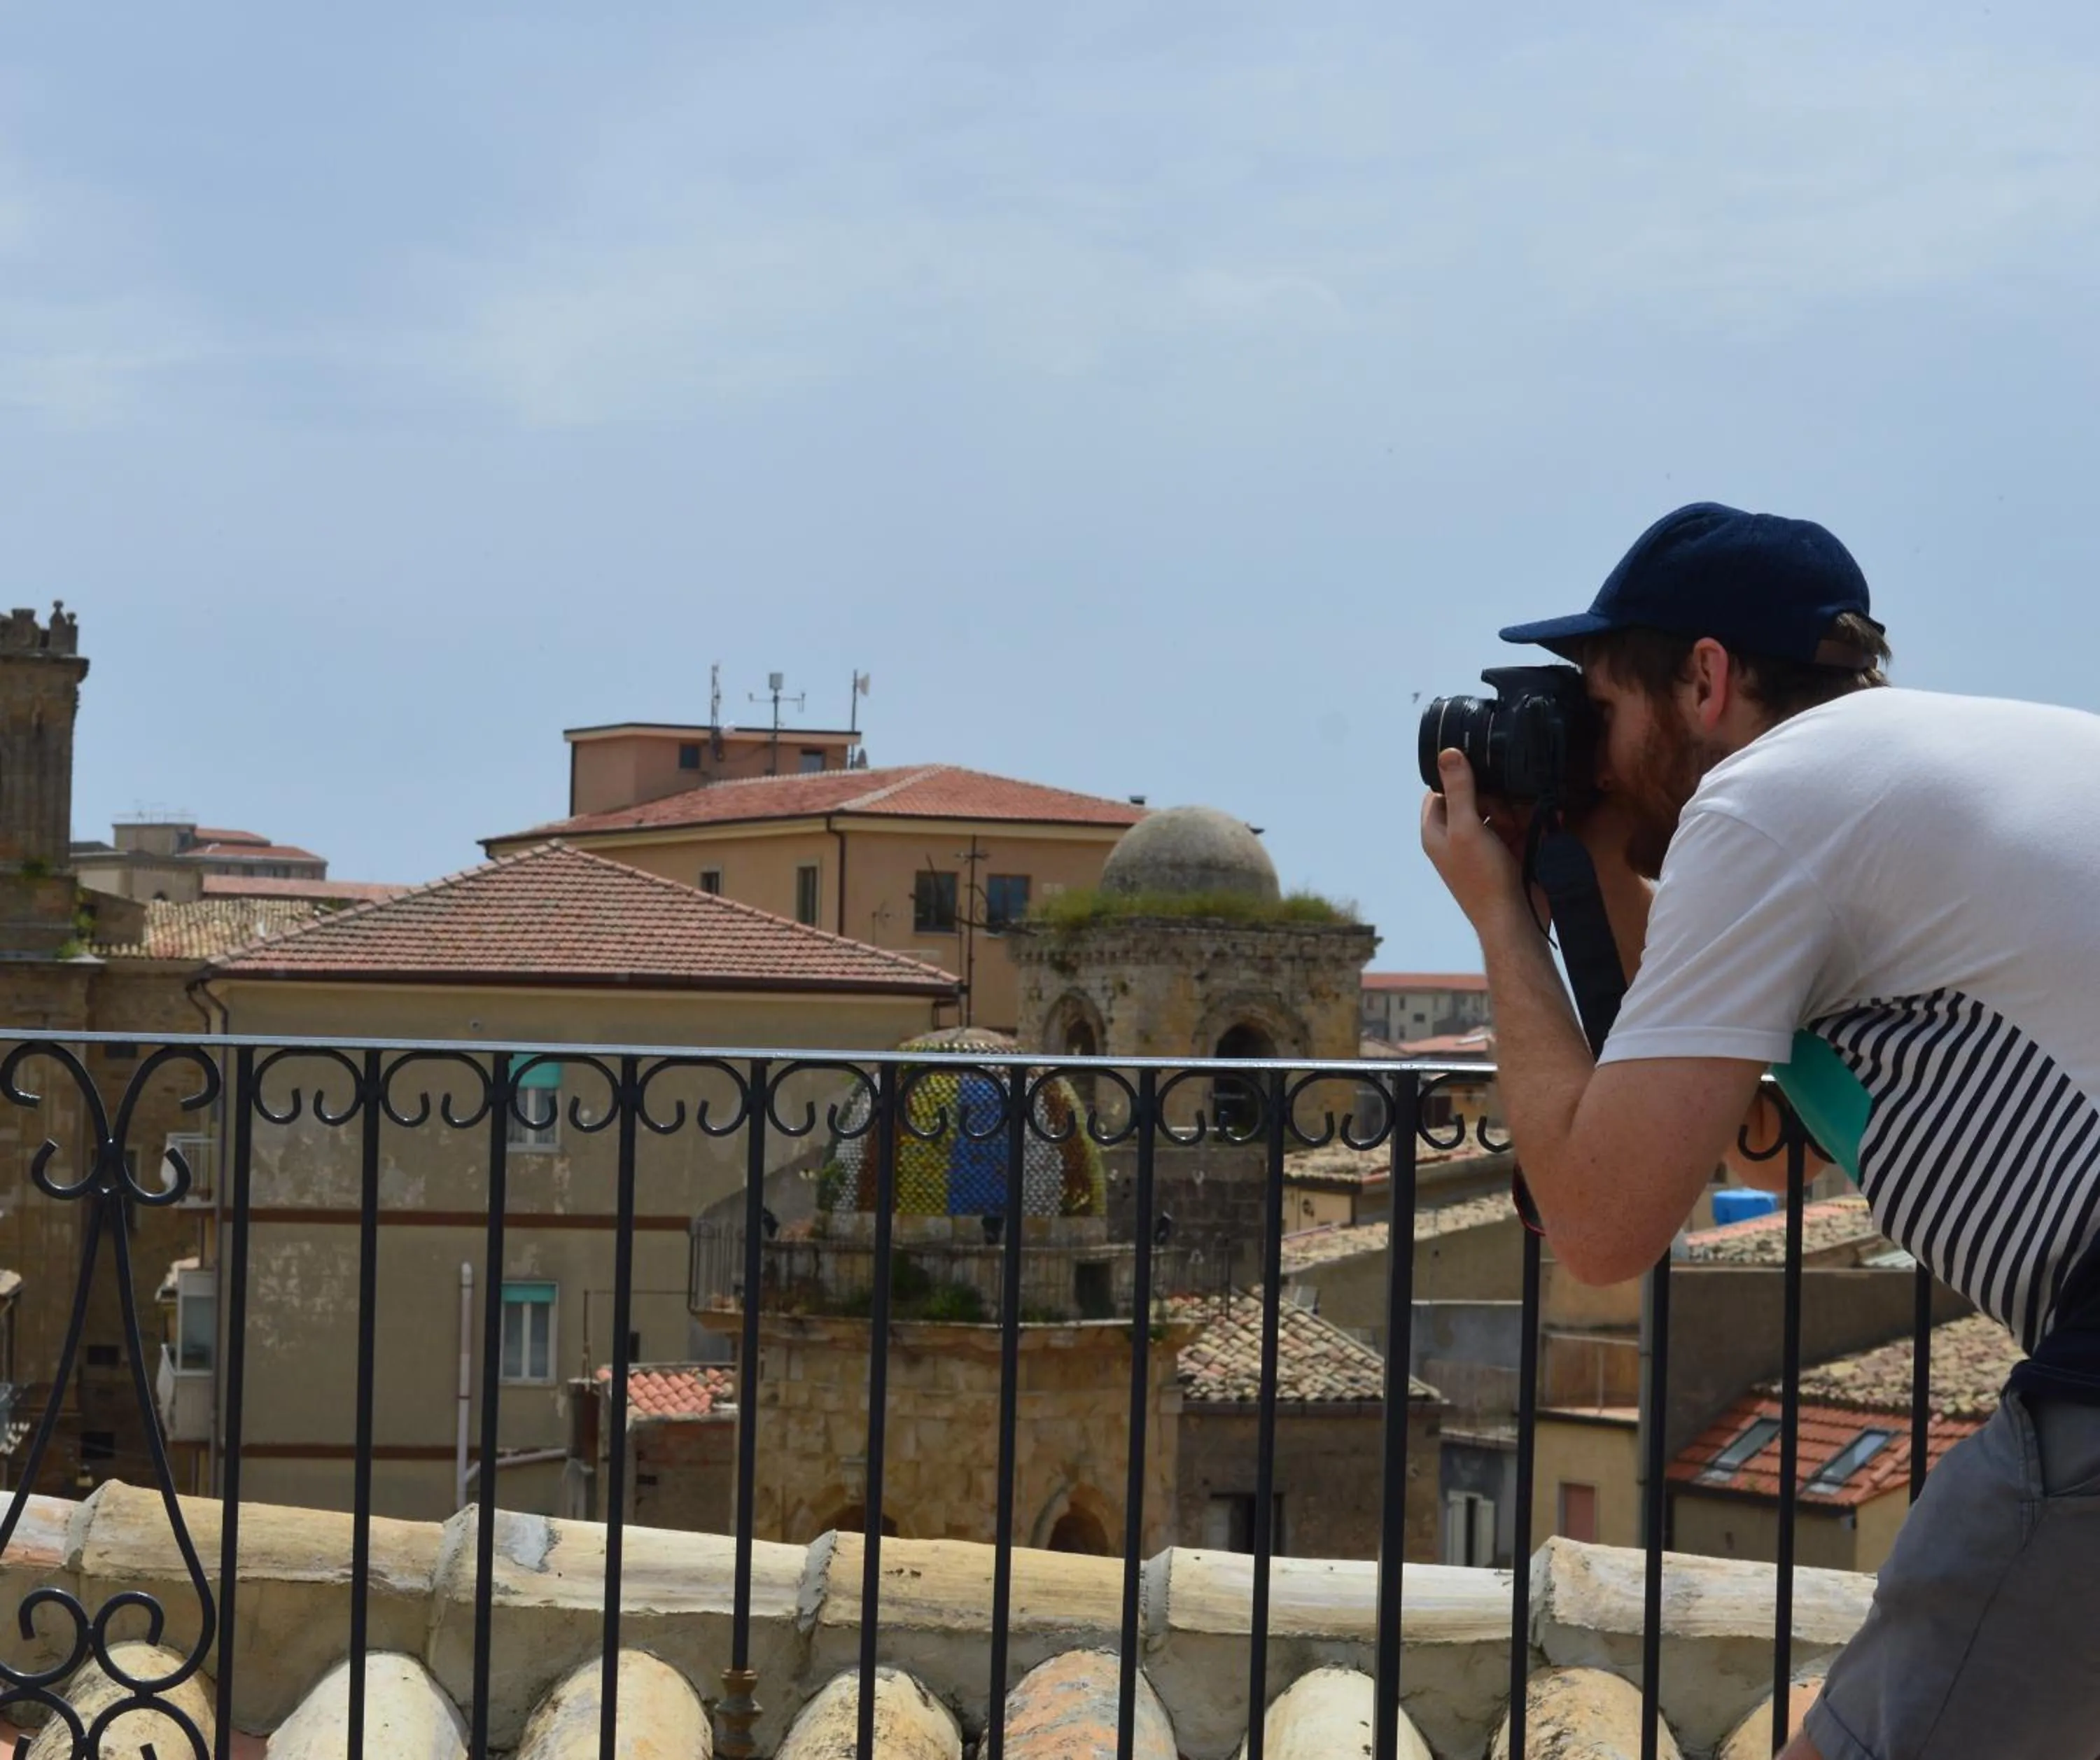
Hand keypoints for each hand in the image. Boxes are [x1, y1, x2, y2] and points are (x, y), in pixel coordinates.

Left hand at [1421, 750, 1530, 929]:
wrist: (1514, 920)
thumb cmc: (1483, 877)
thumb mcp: (1466, 828)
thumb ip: (1459, 790)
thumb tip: (1447, 753)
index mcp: (1437, 833)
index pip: (1439, 793)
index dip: (1457, 780)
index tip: (1479, 772)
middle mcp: (1457, 838)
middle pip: (1473, 799)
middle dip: (1492, 798)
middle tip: (1503, 812)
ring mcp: (1484, 847)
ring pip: (1498, 812)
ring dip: (1513, 811)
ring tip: (1521, 823)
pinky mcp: (1508, 854)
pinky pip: (1518, 828)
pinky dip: (1529, 824)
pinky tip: (1542, 821)